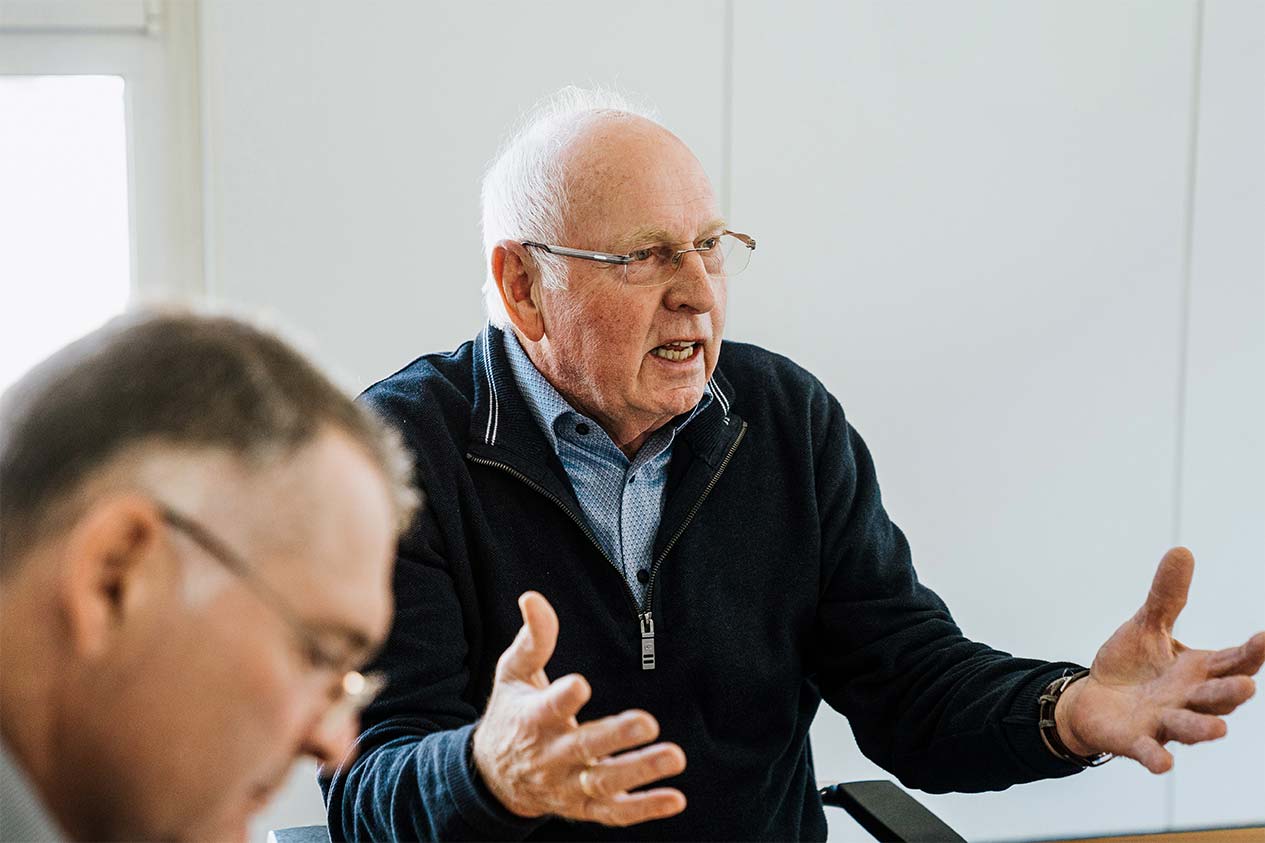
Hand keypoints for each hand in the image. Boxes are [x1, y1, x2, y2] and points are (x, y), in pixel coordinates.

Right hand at [471, 591, 686, 825]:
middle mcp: (550, 756)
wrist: (493, 779)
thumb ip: (532, 639)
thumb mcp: (513, 674)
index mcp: (531, 720)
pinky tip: (675, 799)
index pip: (547, 708)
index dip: (563, 697)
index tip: (581, 685)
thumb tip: (533, 598)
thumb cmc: (511, 715)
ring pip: (603, 783)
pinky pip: (614, 814)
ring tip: (674, 757)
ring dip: (639, 772)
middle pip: (583, 748)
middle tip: (648, 723)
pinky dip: (644, 808)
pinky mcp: (583, 808)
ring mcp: (568, 786)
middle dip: (615, 737)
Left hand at [1055, 547, 1264, 772]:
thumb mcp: (1147, 625)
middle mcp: (1188, 700)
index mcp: (1197, 671)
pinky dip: (1156, 757)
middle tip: (1245, 688)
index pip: (1231, 662)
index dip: (1250, 653)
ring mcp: (1164, 723)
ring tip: (1218, 731)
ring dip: (1203, 730)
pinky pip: (1149, 751)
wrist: (1093, 700)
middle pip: (1215, 699)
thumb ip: (1167, 596)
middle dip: (1229, 695)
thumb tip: (1182, 550)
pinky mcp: (1136, 740)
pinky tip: (1164, 765)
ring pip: (1189, 727)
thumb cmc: (1132, 665)